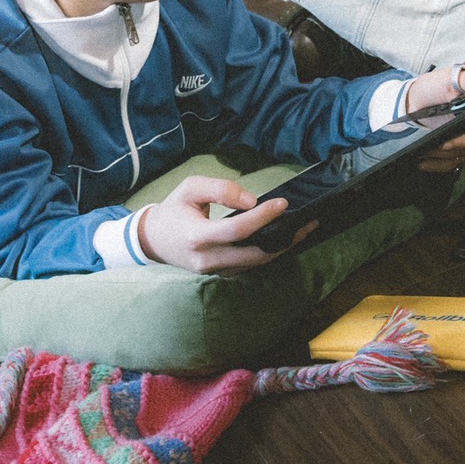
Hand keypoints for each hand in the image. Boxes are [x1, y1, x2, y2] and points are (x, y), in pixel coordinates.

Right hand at [137, 174, 316, 270]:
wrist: (155, 240)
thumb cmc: (174, 210)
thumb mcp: (189, 188)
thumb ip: (220, 189)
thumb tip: (251, 201)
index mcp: (196, 236)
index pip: (237, 230)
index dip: (263, 217)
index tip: (283, 203)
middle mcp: (207, 260)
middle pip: (255, 253)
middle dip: (286, 239)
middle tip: (309, 221)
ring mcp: (215, 272)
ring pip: (256, 263)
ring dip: (283, 247)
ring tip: (304, 228)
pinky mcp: (221, 275)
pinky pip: (250, 265)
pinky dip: (270, 252)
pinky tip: (286, 239)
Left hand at [404, 65, 464, 172]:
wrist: (413, 100)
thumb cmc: (435, 86)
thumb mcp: (451, 76)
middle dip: (463, 141)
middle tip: (445, 141)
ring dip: (448, 153)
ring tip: (431, 147)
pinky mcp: (456, 150)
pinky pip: (453, 163)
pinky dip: (438, 164)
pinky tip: (424, 162)